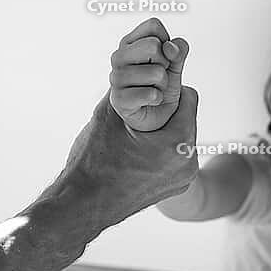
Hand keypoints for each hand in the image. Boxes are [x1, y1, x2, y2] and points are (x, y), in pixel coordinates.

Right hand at [61, 20, 197, 226]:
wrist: (81, 207)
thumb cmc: (93, 159)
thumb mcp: (109, 113)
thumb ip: (132, 85)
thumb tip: (144, 63)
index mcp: (178, 140)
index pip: (189, 96)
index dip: (169, 87)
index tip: (152, 85)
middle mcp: (188, 162)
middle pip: (186, 118)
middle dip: (167, 110)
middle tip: (143, 107)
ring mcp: (183, 179)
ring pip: (181, 138)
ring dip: (164, 131)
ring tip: (138, 131)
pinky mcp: (176, 189)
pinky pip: (176, 158)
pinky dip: (161, 150)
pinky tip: (139, 150)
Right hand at [109, 17, 189, 131]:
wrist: (154, 114)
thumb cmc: (161, 84)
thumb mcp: (175, 64)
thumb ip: (178, 50)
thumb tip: (170, 47)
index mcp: (130, 42)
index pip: (153, 25)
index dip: (166, 41)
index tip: (163, 57)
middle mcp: (118, 56)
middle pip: (153, 46)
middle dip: (165, 64)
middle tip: (158, 75)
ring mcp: (116, 77)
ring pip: (156, 73)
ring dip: (163, 85)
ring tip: (154, 89)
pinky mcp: (119, 99)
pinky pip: (151, 94)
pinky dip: (158, 99)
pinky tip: (149, 101)